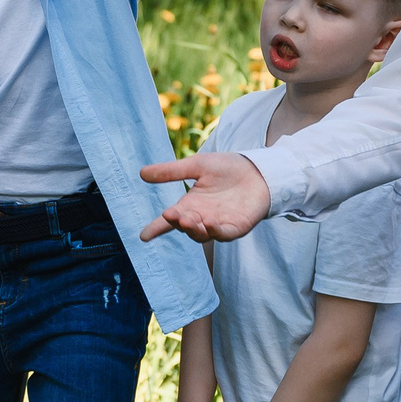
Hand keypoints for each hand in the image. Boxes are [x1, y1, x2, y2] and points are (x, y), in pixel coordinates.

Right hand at [139, 152, 271, 241]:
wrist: (258, 169)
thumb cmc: (228, 168)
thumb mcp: (196, 165)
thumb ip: (171, 172)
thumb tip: (142, 174)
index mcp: (190, 205)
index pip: (170, 220)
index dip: (156, 228)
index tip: (144, 236)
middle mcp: (201, 217)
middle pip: (184, 227)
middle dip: (177, 223)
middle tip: (171, 215)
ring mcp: (218, 225)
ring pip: (201, 235)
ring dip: (193, 230)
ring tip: (188, 220)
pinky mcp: (235, 228)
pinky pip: (223, 235)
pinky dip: (215, 231)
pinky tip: (209, 222)